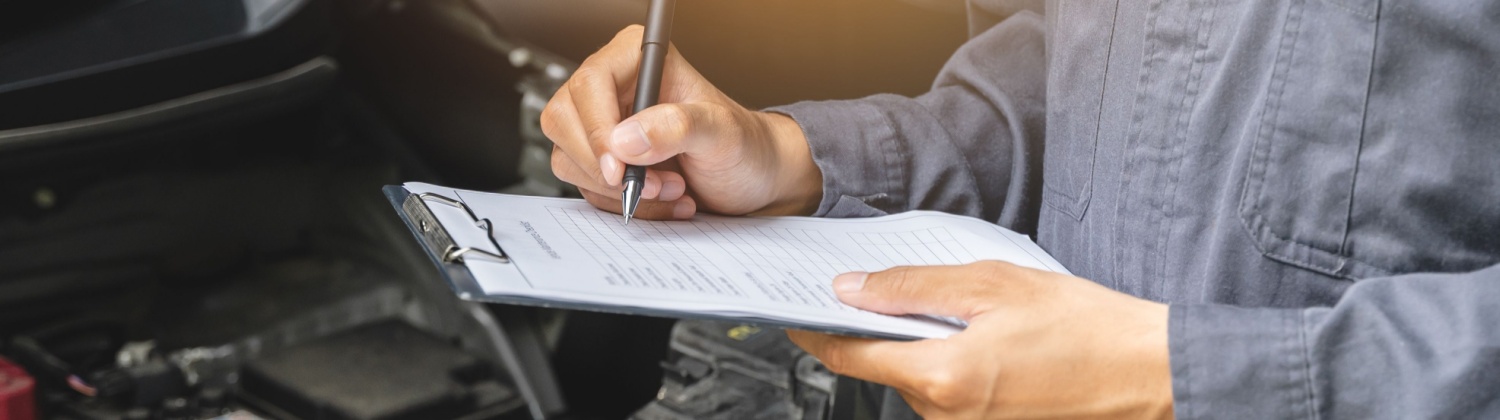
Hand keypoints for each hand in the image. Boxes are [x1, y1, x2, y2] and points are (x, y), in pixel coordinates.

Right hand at [541, 25, 822, 219]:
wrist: (753, 180)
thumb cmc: (745, 145)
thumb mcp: (723, 133)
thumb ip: (679, 127)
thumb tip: (625, 138)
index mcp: (637, 58)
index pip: (590, 84)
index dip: (598, 130)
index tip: (620, 169)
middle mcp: (613, 87)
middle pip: (564, 121)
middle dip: (606, 166)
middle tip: (651, 184)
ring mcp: (603, 124)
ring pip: (569, 158)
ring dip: (617, 189)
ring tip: (669, 188)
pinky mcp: (603, 159)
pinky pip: (585, 185)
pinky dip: (620, 202)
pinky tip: (660, 198)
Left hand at [788, 261, 1172, 418]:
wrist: (1149, 373)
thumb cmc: (1086, 329)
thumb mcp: (992, 285)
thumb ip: (913, 286)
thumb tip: (852, 288)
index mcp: (942, 377)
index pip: (851, 356)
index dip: (817, 331)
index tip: (798, 313)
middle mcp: (948, 416)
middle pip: (885, 368)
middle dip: (884, 331)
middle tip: (900, 289)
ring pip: (918, 383)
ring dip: (924, 348)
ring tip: (970, 314)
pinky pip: (949, 398)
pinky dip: (952, 366)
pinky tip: (988, 342)